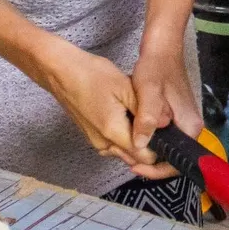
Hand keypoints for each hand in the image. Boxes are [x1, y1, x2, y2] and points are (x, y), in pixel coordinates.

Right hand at [30, 38, 152, 172]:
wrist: (61, 72)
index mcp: (113, 132)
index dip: (159, 149)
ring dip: (135, 140)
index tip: (167, 134)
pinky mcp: (91, 136)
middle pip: (134, 157)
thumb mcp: (126, 87)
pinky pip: (113, 145)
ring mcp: (95, 142)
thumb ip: (145, 111)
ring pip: (124, 152)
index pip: (144, 157)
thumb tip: (163, 126)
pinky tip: (125, 116)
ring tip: (138, 115)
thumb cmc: (91, 75)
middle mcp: (103, 144)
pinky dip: (123, 136)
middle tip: (154, 122)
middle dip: (147, 144)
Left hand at [126, 42, 202, 179]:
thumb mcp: (148, 91)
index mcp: (189, 126)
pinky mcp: (176, 116)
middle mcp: (191, 127)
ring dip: (147, 151)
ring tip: (125, 148)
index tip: (135, 167)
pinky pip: (164, 136)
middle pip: (173, 157)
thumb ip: (147, 118)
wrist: (163, 47)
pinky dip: (148, 139)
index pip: (179, 162)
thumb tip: (141, 146)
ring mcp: (184, 121)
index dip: (157, 171)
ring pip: (167, 147)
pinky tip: (132, 135)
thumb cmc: (157, 67)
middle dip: (149, 163)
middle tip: (125, 158)